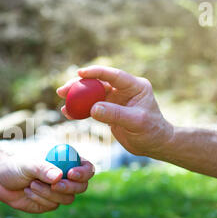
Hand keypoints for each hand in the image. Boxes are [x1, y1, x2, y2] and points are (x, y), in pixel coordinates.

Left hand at [0, 154, 94, 213]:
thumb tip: (59, 176)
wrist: (0, 181)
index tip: (72, 174)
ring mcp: (59, 192)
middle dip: (69, 187)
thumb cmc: (15, 166)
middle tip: (55, 185)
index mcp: (66, 162)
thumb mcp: (28, 164)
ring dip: (49, 193)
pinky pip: (53, 205)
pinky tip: (27, 192)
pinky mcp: (50, 204)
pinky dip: (40, 199)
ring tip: (31, 185)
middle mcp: (66, 177)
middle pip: (81, 186)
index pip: (86, 168)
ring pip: (67, 198)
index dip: (84, 172)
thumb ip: (43, 168)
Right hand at [57, 66, 173, 156]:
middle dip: (79, 85)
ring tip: (62, 101)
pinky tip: (68, 113)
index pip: (113, 75)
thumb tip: (93, 108)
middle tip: (63, 90)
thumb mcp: (135, 122)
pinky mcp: (109, 111)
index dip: (96, 72)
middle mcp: (124, 90)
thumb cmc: (151, 132)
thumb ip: (115, 114)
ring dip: (77, 98)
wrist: (154, 145)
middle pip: (98, 83)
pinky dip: (81, 110)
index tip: (80, 73)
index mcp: (135, 86)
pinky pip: (92, 108)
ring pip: (92, 95)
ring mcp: (116, 100)